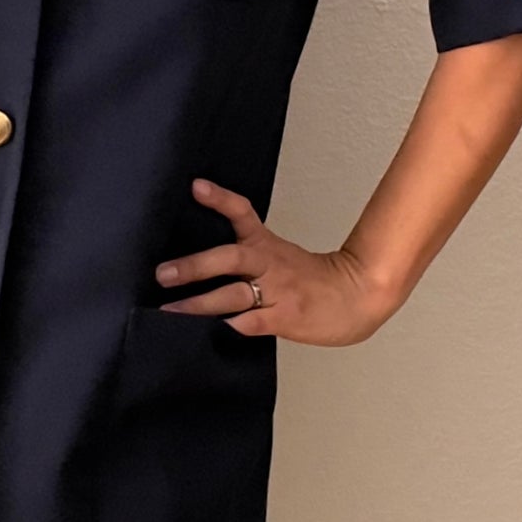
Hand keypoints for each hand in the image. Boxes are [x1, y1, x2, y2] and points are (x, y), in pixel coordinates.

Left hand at [153, 177, 400, 346]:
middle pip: (230, 257)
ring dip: (199, 304)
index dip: (220, 199)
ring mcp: (277, 292)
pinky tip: (207, 335)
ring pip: (233, 294)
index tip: (197, 187)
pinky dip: (229, 328)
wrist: (359, 296)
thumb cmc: (313, 280)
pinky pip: (251, 323)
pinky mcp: (284, 318)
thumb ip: (246, 258)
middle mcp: (269, 264)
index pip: (242, 213)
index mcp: (266, 245)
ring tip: (170, 311)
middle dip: (194, 265)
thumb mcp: (279, 256)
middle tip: (162, 273)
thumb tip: (199, 263)